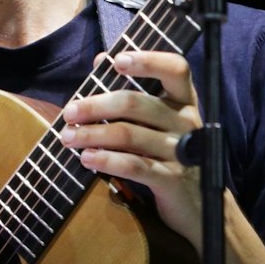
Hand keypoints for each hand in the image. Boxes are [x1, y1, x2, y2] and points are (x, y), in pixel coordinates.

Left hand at [59, 50, 205, 246]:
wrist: (197, 205)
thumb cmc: (167, 153)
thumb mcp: (156, 121)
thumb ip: (131, 89)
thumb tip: (101, 59)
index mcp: (184, 100)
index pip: (176, 68)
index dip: (148, 60)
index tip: (116, 61)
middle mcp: (186, 121)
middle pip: (136, 103)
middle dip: (96, 105)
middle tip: (69, 112)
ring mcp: (181, 151)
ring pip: (129, 134)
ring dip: (92, 134)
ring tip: (67, 137)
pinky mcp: (172, 179)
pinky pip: (134, 165)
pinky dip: (106, 160)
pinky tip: (86, 159)